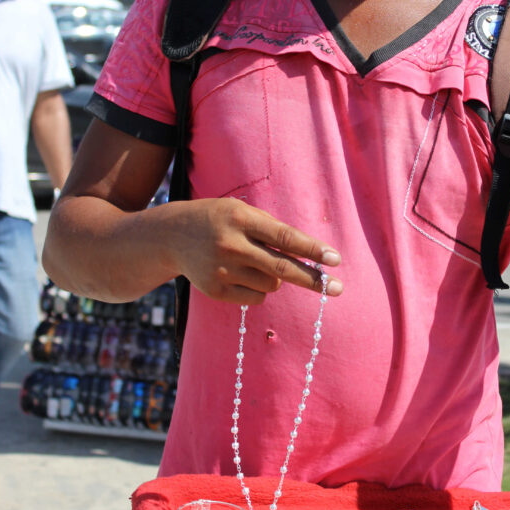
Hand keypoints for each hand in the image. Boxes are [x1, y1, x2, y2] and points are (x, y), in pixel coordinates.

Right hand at [172, 197, 342, 305]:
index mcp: (240, 219)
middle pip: (282, 268)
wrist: (171, 236)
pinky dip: (258, 288)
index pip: (284, 237)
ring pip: (271, 284)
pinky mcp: (215, 291)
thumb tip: (308, 256)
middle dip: (313, 280)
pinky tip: (240, 273)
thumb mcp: (241, 212)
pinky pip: (256, 297)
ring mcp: (221, 270)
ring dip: (275, 276)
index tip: (335, 260)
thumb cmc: (218, 220)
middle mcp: (230, 245)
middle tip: (337, 289)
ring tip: (254, 261)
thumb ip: (271, 229)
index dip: (311, 250)